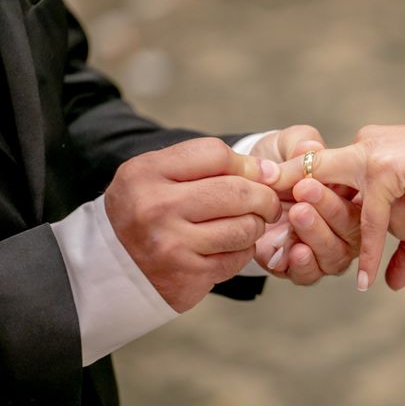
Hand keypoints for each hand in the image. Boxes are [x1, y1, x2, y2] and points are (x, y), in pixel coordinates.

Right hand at [105, 137, 281, 311]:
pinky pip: (238, 257)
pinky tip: (228, 247)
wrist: (111, 267)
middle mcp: (155, 208)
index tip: (255, 174)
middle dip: (264, 197)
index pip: (216, 154)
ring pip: (245, 227)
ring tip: (246, 225)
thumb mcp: (155, 175)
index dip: (245, 163)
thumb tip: (267, 171)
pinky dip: (243, 251)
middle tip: (268, 203)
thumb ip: (205, 165)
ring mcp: (171, 245)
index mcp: (146, 174)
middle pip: (238, 192)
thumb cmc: (144, 212)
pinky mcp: (188, 276)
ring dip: (255, 226)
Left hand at [249, 125, 358, 282]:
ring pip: (334, 255)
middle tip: (303, 196)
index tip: (311, 182)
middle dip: (328, 212)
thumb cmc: (276, 163)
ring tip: (296, 215)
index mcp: (350, 197)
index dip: (338, 193)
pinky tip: (294, 251)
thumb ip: (300, 144)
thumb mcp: (286, 145)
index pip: (358, 200)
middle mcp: (343, 228)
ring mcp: (325, 251)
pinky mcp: (301, 269)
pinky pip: (309, 275)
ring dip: (316, 235)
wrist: (242, 188)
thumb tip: (310, 146)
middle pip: (350, 230)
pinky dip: (303, 265)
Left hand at [274, 122, 404, 290]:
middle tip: (266, 230)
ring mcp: (372, 155)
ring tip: (289, 256)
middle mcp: (364, 144)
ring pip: (331, 194)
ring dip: (314, 226)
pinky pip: (370, 220)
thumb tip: (389, 285)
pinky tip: (366, 281)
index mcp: (367, 147)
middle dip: (289, 201)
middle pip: (315, 177)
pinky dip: (368, 252)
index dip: (303, 194)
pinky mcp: (386, 169)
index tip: (283, 219)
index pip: (325, 171)